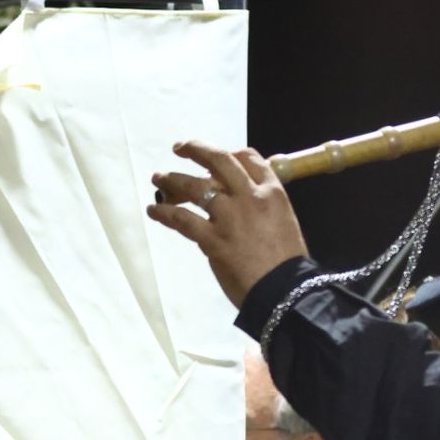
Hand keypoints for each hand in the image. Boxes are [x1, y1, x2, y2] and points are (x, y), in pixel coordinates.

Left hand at [146, 140, 309, 307]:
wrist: (284, 291)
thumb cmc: (286, 264)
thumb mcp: (283, 223)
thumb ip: (260, 208)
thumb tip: (235, 205)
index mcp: (272, 192)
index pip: (249, 158)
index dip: (229, 154)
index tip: (214, 159)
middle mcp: (250, 197)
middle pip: (219, 161)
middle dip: (196, 149)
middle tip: (179, 147)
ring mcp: (229, 216)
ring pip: (194, 187)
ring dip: (172, 179)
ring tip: (157, 177)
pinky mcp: (212, 239)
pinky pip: (182, 219)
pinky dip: (164, 213)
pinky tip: (153, 211)